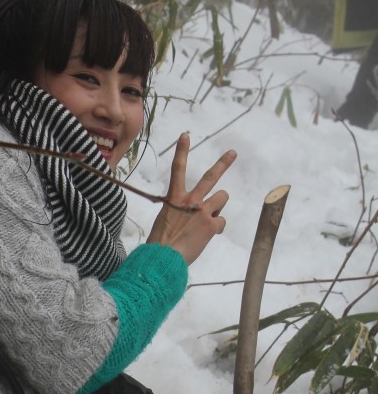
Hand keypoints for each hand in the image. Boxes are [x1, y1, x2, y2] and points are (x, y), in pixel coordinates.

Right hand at [146, 132, 234, 264]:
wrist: (164, 258)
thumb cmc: (160, 242)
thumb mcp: (164, 220)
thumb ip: (178, 212)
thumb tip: (191, 215)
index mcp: (174, 198)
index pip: (177, 169)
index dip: (182, 150)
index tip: (186, 135)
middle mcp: (190, 201)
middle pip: (210, 177)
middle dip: (223, 163)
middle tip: (233, 153)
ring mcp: (203, 212)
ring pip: (222, 198)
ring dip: (218, 208)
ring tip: (207, 219)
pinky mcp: (212, 225)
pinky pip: (221, 222)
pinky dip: (216, 229)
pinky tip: (207, 236)